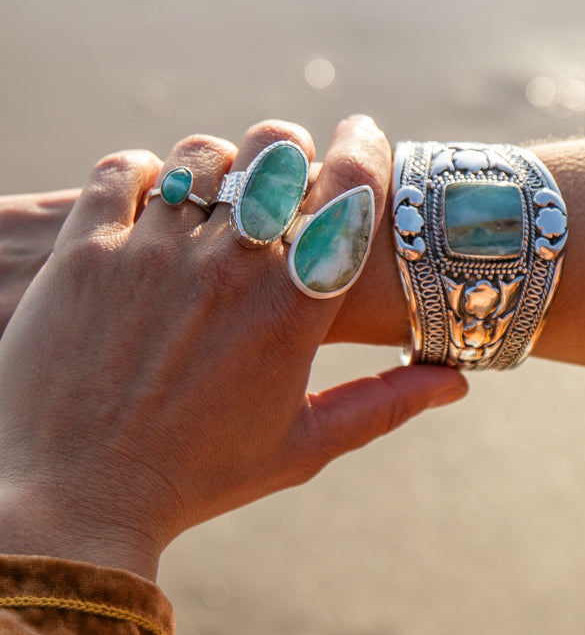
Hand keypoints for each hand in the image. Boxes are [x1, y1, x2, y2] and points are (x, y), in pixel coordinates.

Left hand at [0, 117, 466, 579]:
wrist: (77, 500)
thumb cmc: (198, 477)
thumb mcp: (303, 446)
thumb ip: (385, 405)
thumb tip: (457, 384)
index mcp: (293, 308)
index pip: (350, 188)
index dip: (367, 147)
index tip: (365, 135)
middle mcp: (230, 265)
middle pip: (275, 149)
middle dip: (289, 149)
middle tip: (282, 173)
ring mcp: (154, 252)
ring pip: (200, 155)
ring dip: (219, 164)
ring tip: (214, 198)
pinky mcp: (86, 251)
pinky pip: (122, 169)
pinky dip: (142, 172)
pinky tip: (148, 203)